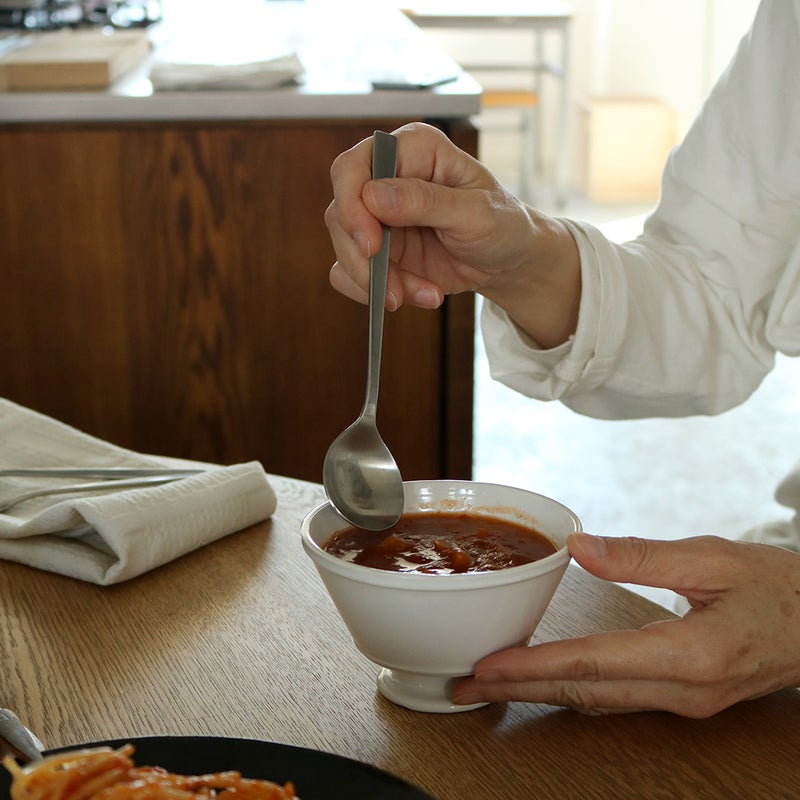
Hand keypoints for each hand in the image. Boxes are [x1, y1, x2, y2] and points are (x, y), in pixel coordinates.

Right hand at [325, 122, 580, 348]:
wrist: (510, 263)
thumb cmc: (503, 224)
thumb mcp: (476, 212)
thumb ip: (426, 201)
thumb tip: (372, 195)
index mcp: (414, 151)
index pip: (356, 165)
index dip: (352, 203)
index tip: (370, 243)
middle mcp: (388, 178)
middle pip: (340, 210)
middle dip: (361, 256)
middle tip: (391, 287)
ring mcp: (378, 217)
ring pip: (344, 247)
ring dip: (377, 281)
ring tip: (424, 294)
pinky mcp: (377, 251)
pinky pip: (350, 273)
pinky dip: (377, 292)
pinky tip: (418, 295)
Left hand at [452, 533, 799, 716]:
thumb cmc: (778, 587)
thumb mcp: (714, 557)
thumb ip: (643, 556)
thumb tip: (581, 548)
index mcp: (690, 654)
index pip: (594, 663)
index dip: (534, 666)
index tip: (488, 667)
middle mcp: (683, 690)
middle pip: (585, 693)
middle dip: (520, 689)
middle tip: (466, 685)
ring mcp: (684, 701)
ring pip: (598, 701)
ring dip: (541, 692)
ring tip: (493, 684)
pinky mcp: (684, 698)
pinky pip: (618, 698)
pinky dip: (574, 690)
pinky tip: (548, 682)